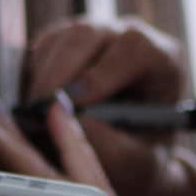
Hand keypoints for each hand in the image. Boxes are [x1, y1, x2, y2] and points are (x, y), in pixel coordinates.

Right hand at [25, 18, 195, 195]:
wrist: (130, 151)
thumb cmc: (142, 154)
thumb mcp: (138, 162)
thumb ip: (113, 146)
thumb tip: (74, 122)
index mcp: (162, 59)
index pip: (134, 48)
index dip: (101, 74)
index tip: (75, 105)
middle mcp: (128, 36)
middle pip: (87, 34)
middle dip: (58, 73)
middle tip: (38, 113)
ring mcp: (97, 33)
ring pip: (60, 38)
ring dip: (42, 77)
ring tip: (36, 119)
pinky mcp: (68, 40)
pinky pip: (43, 47)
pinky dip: (33, 77)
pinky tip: (37, 110)